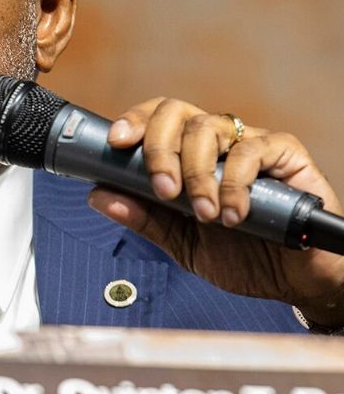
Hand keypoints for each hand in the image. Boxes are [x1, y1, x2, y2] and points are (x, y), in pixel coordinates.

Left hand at [88, 97, 343, 326]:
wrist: (296, 280)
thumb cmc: (243, 255)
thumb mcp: (182, 243)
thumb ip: (144, 219)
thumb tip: (97, 196)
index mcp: (187, 155)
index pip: (155, 119)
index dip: (133, 122)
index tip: (116, 144)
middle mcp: (217, 142)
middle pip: (177, 113)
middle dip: (159, 149)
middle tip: (162, 190)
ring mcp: (250, 143)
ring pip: (208, 128)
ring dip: (196, 174)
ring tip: (204, 215)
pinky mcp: (285, 153)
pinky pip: (252, 150)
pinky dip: (234, 183)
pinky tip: (234, 214)